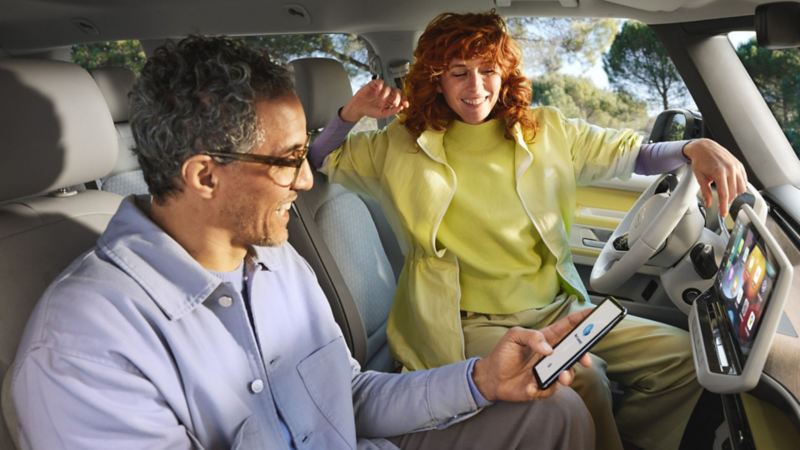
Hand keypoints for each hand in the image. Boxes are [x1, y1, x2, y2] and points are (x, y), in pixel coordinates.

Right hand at [339, 79, 408, 122]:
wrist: (357, 108)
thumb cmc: (369, 111)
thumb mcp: (381, 114)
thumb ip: (391, 111)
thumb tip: (400, 108)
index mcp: (390, 101)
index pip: (400, 98)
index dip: (404, 100)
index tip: (405, 104)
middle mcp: (387, 94)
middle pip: (397, 91)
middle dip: (397, 97)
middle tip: (393, 102)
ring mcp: (380, 89)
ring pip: (389, 88)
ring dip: (385, 94)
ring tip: (379, 100)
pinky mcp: (374, 84)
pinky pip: (380, 82)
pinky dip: (380, 87)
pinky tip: (376, 93)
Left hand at [472, 309, 592, 402]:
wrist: (491, 377)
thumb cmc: (503, 354)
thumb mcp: (513, 337)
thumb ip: (531, 336)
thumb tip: (549, 349)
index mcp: (547, 338)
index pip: (568, 327)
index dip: (581, 319)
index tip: (594, 313)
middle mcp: (552, 355)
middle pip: (575, 352)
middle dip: (584, 354)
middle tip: (585, 359)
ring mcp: (549, 371)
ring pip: (568, 373)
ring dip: (568, 375)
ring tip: (562, 377)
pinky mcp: (543, 386)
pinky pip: (551, 389)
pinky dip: (543, 389)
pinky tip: (530, 387)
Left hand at [683, 138, 747, 216]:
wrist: (704, 147)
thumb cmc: (701, 160)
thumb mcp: (699, 177)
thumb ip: (705, 192)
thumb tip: (709, 203)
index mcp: (719, 172)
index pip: (724, 194)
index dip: (724, 206)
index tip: (723, 214)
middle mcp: (730, 169)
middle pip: (734, 193)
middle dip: (728, 201)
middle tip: (722, 205)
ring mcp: (736, 167)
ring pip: (741, 188)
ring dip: (735, 195)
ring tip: (726, 195)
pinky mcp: (739, 165)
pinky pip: (744, 180)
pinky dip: (739, 187)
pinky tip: (732, 188)